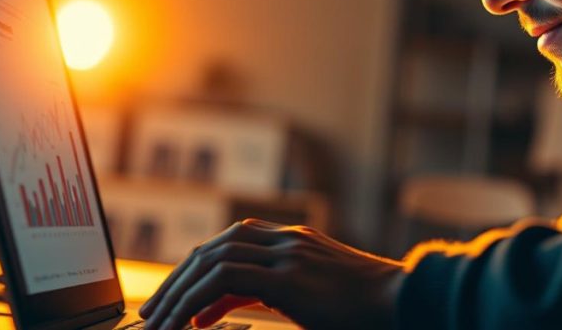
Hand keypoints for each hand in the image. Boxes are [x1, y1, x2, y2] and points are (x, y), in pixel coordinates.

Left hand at [138, 218, 406, 329]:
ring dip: (179, 291)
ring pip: (213, 259)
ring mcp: (288, 253)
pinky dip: (195, 301)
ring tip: (160, 322)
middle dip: (180, 279)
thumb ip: (279, 294)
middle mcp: (287, 240)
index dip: (199, 270)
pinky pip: (225, 280)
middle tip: (155, 312)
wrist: (405, 303)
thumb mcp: (316, 297)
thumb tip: (235, 305)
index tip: (179, 302)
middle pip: (215, 247)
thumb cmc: (368, 309)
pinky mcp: (288, 276)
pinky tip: (182, 324)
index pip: (232, 244)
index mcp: (295, 241)